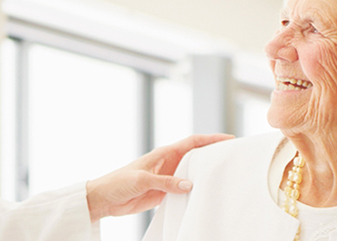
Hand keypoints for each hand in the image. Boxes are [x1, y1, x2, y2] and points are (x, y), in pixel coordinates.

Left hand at [85, 133, 233, 221]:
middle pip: (196, 156)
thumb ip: (165, 183)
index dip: (211, 139)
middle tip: (232, 157)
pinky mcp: (164, 192)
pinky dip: (195, 190)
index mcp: (163, 154)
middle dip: (214, 154)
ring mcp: (167, 178)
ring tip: (224, 176)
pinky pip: (184, 190)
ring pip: (192, 173)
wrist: (104, 199)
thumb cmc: (118, 182)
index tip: (228, 139)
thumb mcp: (141, 180)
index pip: (192, 142)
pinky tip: (204, 195)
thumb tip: (188, 184)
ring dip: (205, 174)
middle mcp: (168, 163)